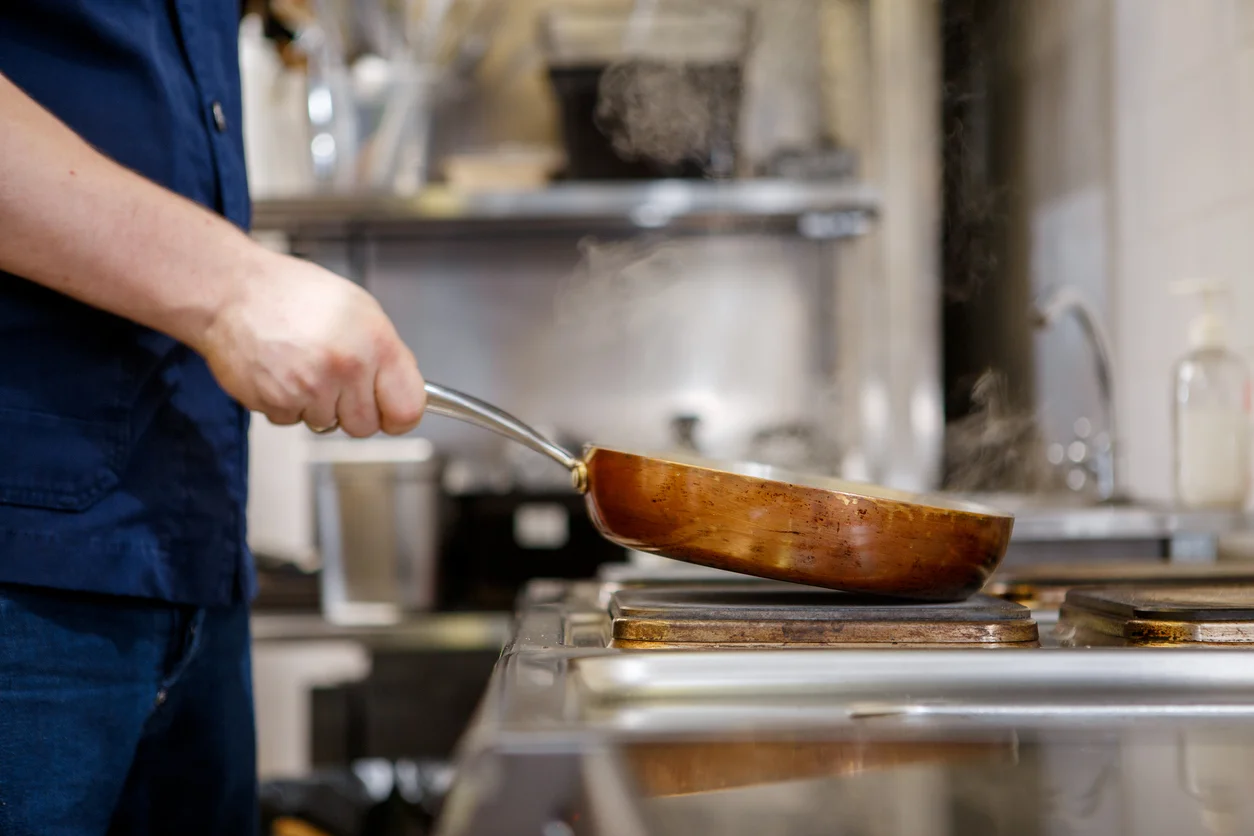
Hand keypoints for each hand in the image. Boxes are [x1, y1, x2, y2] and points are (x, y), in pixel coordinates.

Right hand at [196, 252, 425, 435]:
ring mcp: (311, 388)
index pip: (408, 409)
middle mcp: (347, 367)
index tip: (391, 412)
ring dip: (317, 405)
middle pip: (366, 426)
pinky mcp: (277, 403)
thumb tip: (399, 388)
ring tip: (303, 365)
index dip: (399, 416)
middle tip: (335, 379)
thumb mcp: (359, 309)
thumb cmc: (293, 295)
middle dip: (352, 409)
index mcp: (376, 343)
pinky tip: (281, 371)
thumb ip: (385, 354)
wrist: (233, 291)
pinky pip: (293, 421)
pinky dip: (287, 403)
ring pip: (328, 425)